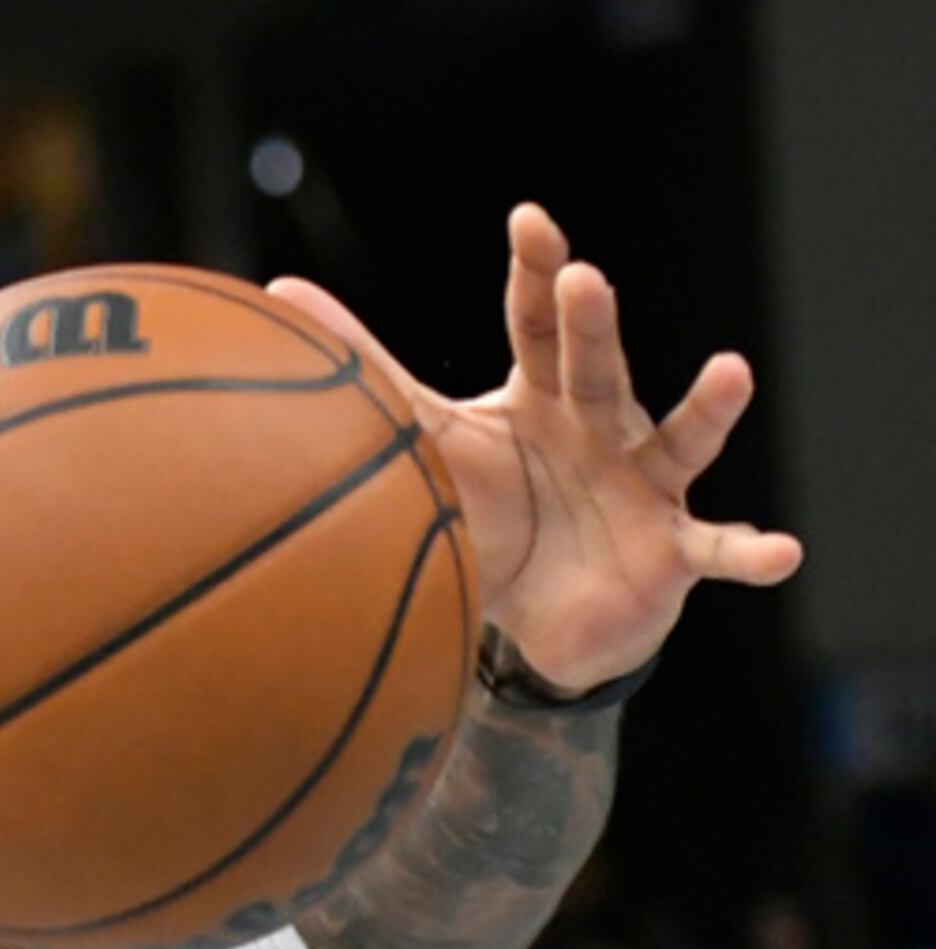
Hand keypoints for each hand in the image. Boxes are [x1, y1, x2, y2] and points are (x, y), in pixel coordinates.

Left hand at [270, 204, 797, 694]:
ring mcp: (647, 484)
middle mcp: (604, 425)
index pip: (536, 325)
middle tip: (585, 278)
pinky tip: (780, 554)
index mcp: (545, 396)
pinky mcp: (674, 549)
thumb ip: (370, 371)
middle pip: (596, 367)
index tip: (530, 221)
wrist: (540, 609)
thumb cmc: (494, 505)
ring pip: (681, 438)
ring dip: (706, 407)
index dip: (535, 275)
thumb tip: (284, 295)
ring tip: (732, 373)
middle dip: (592, 325)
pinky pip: (719, 547)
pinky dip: (752, 551)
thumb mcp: (431, 437)